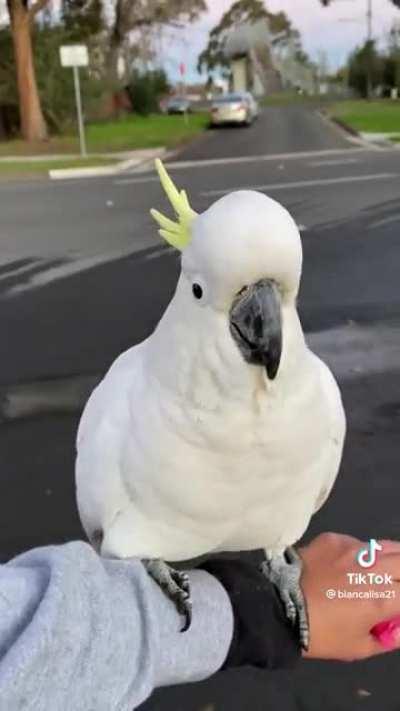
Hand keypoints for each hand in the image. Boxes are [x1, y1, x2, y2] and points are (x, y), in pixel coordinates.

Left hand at [299, 532, 399, 660]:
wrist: (279, 607)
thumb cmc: (321, 634)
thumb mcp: (358, 648)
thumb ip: (387, 638)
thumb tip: (398, 629)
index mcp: (384, 597)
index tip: (396, 606)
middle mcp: (374, 567)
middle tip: (395, 585)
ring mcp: (353, 549)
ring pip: (386, 546)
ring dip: (391, 558)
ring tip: (383, 570)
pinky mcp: (334, 539)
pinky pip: (357, 542)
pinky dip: (361, 553)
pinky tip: (349, 564)